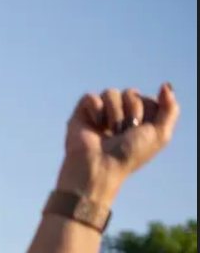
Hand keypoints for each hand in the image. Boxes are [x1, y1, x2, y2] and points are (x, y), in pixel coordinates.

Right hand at [58, 84, 178, 202]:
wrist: (99, 166)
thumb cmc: (129, 155)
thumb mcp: (160, 134)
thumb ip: (170, 109)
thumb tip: (165, 85)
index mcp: (139, 120)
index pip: (148, 99)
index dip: (147, 112)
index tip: (140, 131)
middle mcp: (120, 115)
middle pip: (131, 93)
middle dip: (130, 112)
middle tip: (123, 133)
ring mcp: (101, 113)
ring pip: (111, 92)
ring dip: (114, 113)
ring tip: (108, 131)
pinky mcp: (82, 113)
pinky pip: (91, 97)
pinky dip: (95, 110)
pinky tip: (94, 125)